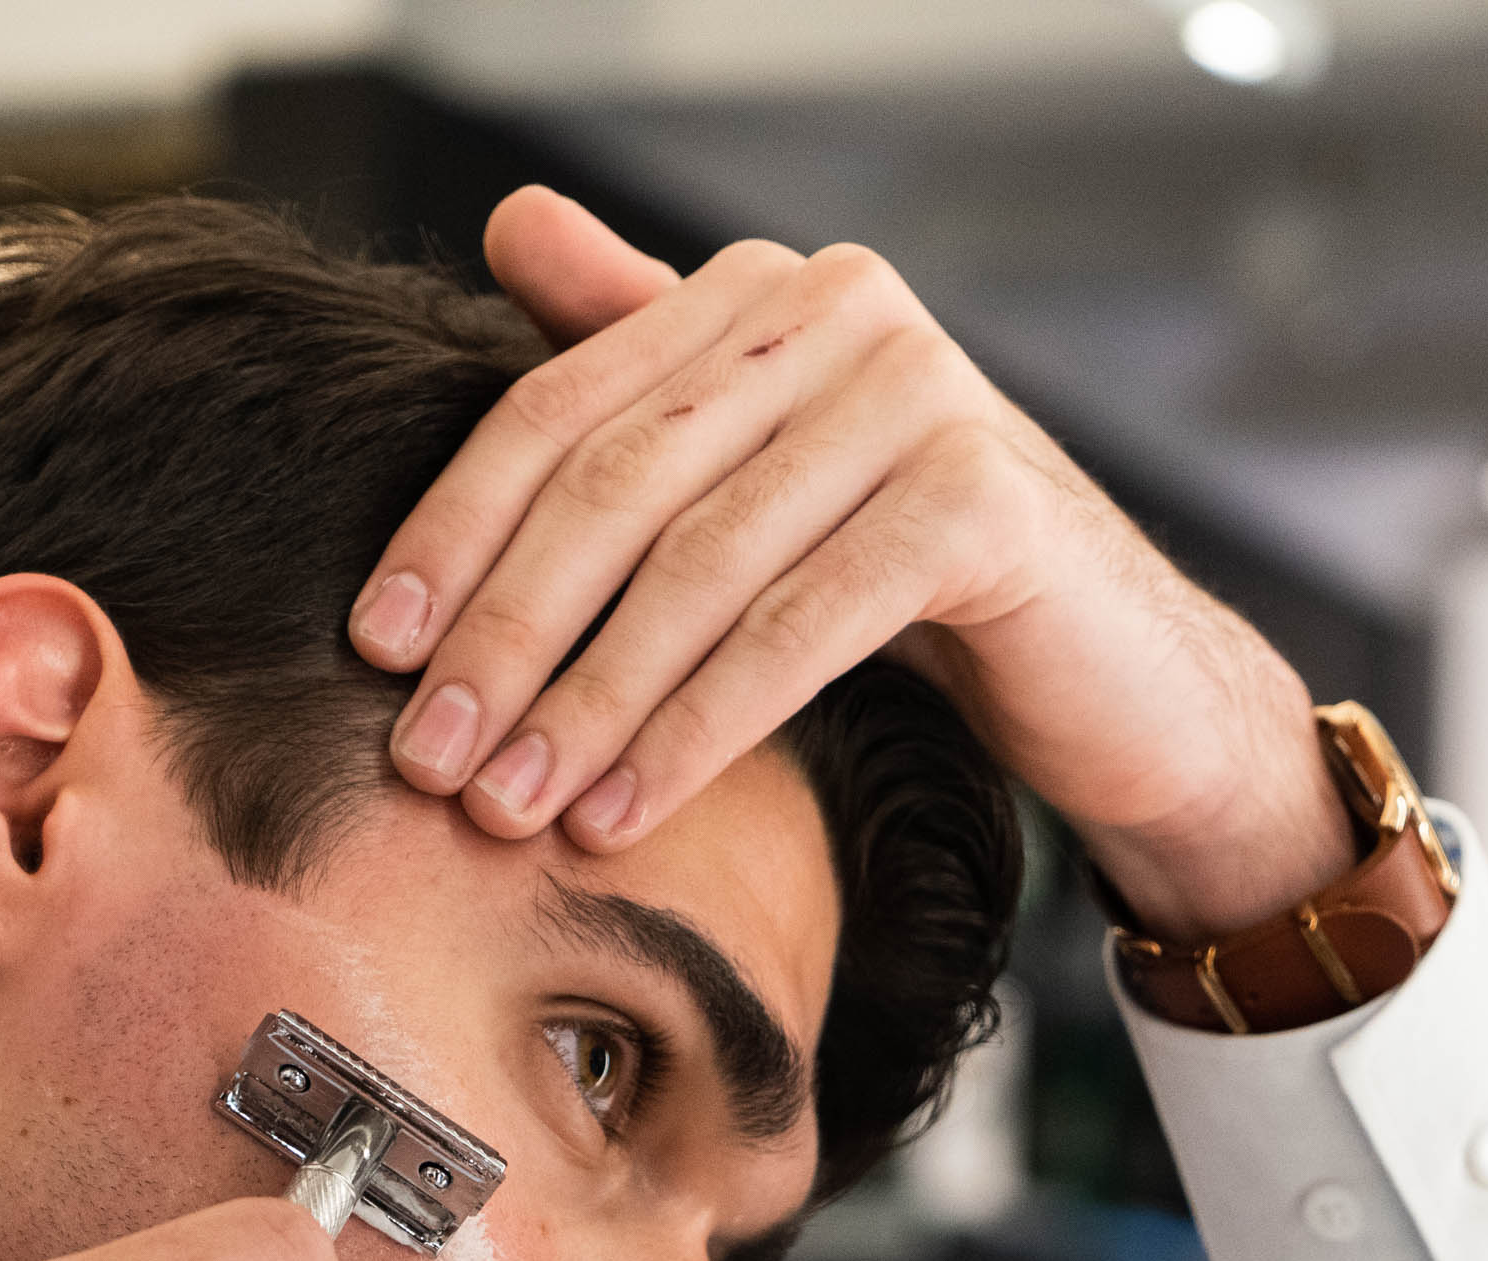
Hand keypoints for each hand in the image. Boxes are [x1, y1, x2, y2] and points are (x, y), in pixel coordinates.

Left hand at [352, 188, 1358, 942]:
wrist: (1112, 671)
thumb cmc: (912, 578)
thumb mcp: (758, 470)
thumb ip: (641, 356)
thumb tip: (508, 222)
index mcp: (763, 291)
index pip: (561, 407)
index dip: (454, 530)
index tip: (375, 648)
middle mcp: (843, 311)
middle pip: (614, 487)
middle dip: (506, 636)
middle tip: (430, 761)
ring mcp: (921, 395)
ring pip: (697, 569)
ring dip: (587, 705)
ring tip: (512, 810)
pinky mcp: (979, 502)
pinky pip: (795, 629)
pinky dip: (696, 732)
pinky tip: (627, 811)